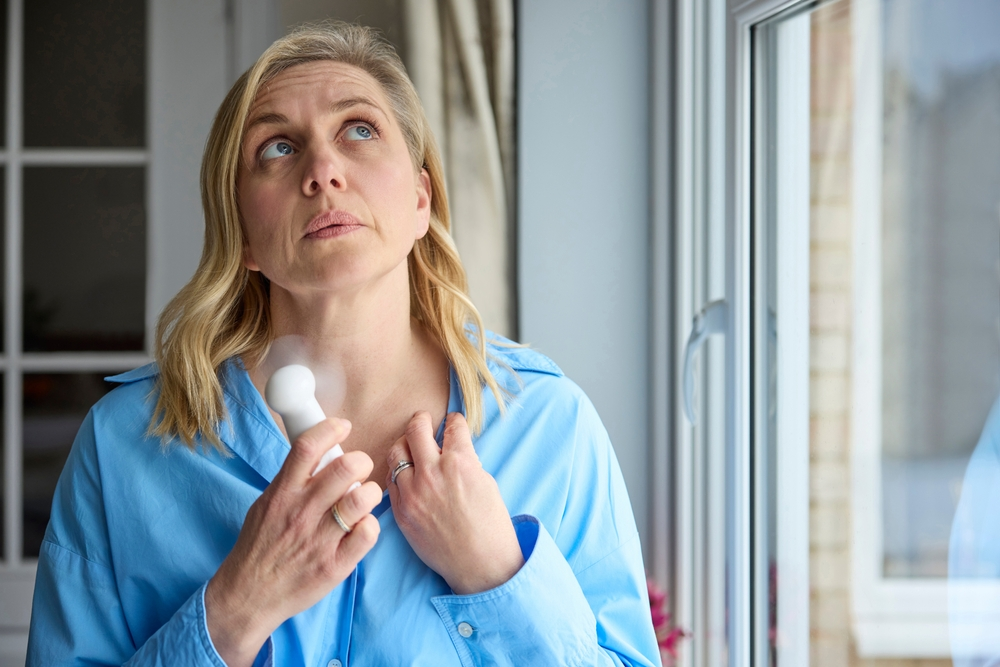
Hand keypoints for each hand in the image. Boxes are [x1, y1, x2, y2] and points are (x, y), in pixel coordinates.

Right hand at [205, 419, 381, 666]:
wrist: (248, 595)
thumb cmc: (259, 547)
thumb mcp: (265, 504)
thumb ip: (291, 481)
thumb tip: (320, 454)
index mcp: (282, 493)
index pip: (307, 447)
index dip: (330, 429)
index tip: (343, 426)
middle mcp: (301, 512)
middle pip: (344, 468)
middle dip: (361, 460)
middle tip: (361, 467)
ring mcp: (319, 539)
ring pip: (360, 499)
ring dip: (370, 492)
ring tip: (365, 497)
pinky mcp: (334, 564)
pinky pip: (367, 534)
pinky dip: (371, 525)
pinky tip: (362, 525)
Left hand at [386, 412, 523, 594]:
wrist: (480, 563)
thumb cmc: (490, 524)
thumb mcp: (485, 482)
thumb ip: (465, 461)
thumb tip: (452, 447)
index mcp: (460, 462)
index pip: (452, 426)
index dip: (454, 421)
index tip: (452, 421)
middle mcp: (433, 472)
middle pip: (416, 429)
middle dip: (421, 420)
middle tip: (424, 420)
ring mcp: (413, 492)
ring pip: (396, 451)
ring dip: (404, 444)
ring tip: (410, 445)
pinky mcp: (401, 510)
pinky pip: (391, 480)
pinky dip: (397, 471)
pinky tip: (405, 472)